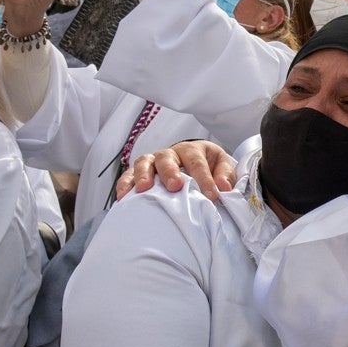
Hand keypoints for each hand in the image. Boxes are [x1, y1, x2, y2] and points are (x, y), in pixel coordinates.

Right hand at [115, 139, 235, 201]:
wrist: (194, 162)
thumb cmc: (208, 165)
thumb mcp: (221, 165)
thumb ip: (225, 175)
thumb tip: (224, 188)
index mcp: (193, 150)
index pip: (198, 163)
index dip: (204, 179)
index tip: (211, 195)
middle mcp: (171, 153)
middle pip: (167, 158)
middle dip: (170, 171)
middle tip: (174, 186)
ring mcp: (154, 162)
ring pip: (145, 163)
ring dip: (143, 175)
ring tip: (143, 189)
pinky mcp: (141, 172)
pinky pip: (129, 174)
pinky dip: (125, 183)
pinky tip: (123, 196)